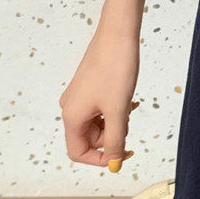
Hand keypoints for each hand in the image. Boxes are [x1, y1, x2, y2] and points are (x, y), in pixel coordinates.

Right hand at [59, 24, 140, 171]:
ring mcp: (78, 97)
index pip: (78, 152)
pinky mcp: (88, 87)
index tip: (123, 154)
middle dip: (111, 137)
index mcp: (72, 116)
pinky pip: (100, 109)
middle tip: (129, 123)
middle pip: (89, 139)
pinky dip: (114, 110)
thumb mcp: (118, 110)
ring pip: (97, 124)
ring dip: (115, 122)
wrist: (117, 35)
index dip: (101, 159)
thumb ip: (116, 139)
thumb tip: (115, 163)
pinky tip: (128, 100)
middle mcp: (70, 108)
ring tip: (128, 106)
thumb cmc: (115, 69)